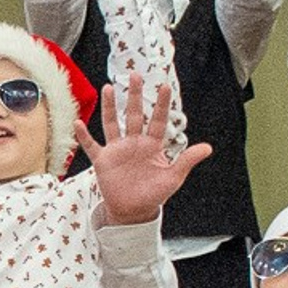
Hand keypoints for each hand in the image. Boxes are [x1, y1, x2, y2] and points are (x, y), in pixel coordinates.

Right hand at [76, 77, 214, 225]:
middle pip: (134, 115)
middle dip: (135, 96)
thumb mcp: (173, 178)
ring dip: (110, 107)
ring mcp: (117, 150)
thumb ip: (187, 160)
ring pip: (112, 124)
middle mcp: (134, 143)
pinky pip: (92, 145)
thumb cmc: (154, 194)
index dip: (162, 104)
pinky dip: (84, 136)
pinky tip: (78, 123)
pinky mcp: (103, 160)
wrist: (133, 211)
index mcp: (152, 145)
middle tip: (135, 75)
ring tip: (109, 88)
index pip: (158, 120)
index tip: (164, 86)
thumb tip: (208, 147)